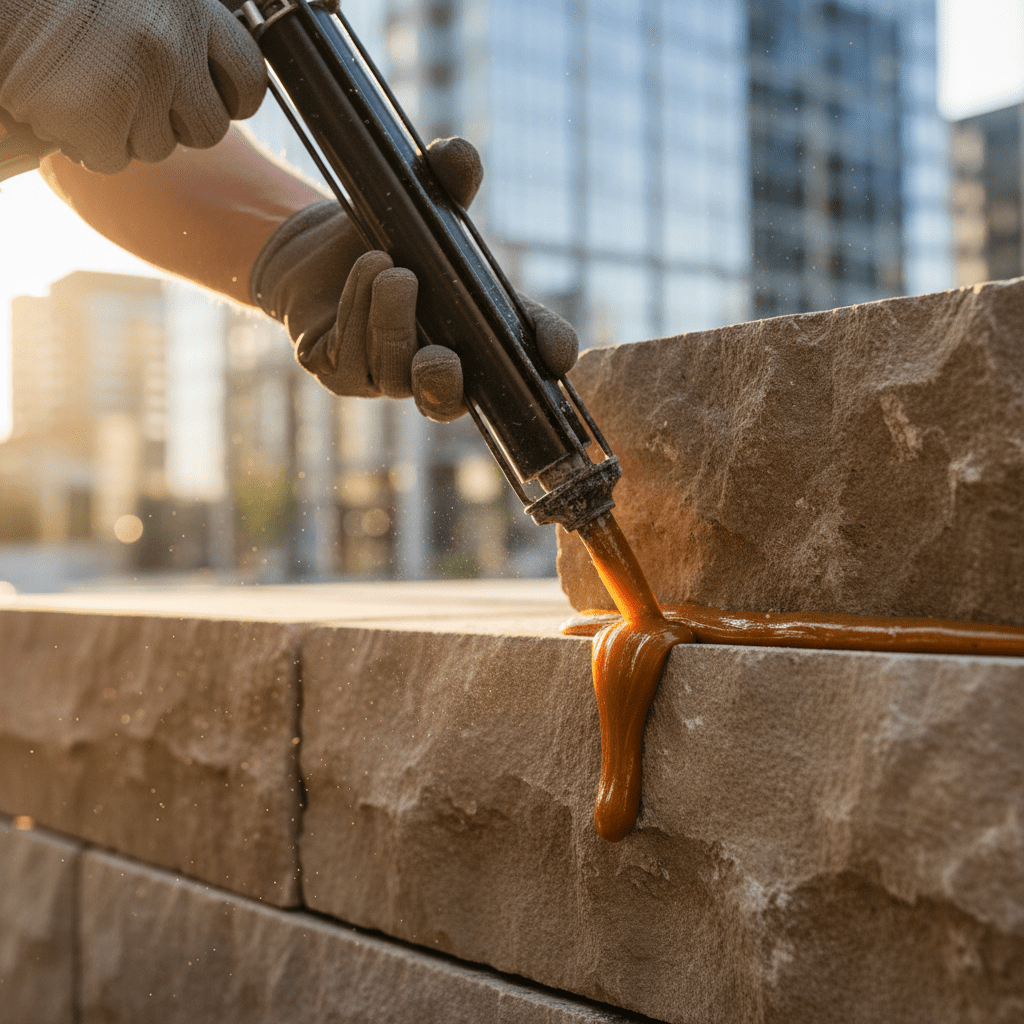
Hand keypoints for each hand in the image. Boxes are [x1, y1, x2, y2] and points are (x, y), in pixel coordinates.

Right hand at [0, 0, 265, 173]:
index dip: (230, 98)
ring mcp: (136, 85)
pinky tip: (63, 99)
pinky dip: (85, 140)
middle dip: (174, 122)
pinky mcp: (95, 117)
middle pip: (208, 129)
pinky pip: (110, 158)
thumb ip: (178, 32)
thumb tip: (205, 85)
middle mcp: (173, 47)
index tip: (208, 97)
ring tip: (85, 81)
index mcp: (190, 8)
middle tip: (129, 89)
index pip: (248, 79)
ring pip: (157, 147)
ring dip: (124, 128)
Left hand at [249, 136, 578, 421]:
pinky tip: (360, 276)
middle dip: (445, 385)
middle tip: (440, 356)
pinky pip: (351, 362)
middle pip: (450, 402)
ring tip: (384, 264)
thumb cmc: (388, 232)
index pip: (523, 355)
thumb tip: (460, 155)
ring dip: (390, 320)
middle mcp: (437, 366)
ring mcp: (389, 378)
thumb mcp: (421, 201)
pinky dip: (356, 313)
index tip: (555, 353)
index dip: (545, 355)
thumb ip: (446, 179)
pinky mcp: (344, 376)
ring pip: (394, 374)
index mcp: (478, 334)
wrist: (317, 247)